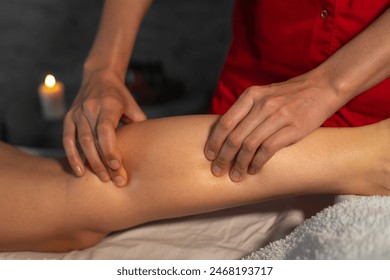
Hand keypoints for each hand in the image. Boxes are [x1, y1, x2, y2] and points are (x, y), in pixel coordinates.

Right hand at [63, 69, 146, 185]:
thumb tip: (148, 148)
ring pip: (81, 142)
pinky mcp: (69, 117)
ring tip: (102, 178)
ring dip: (90, 162)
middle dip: (103, 162)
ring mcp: (78, 113)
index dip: (110, 149)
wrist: (99, 76)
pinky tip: (79, 171)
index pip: (106, 130)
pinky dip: (72, 156)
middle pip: (93, 140)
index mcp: (108, 104)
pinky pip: (67, 139)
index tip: (118, 166)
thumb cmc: (120, 96)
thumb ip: (139, 125)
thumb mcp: (133, 106)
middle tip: (114, 180)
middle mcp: (90, 108)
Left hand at [205, 75, 340, 181]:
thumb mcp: (263, 95)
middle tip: (217, 170)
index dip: (214, 141)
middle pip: (234, 136)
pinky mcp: (293, 128)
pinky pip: (267, 149)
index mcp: (251, 95)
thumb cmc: (289, 95)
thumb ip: (246, 110)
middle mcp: (262, 105)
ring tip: (235, 175)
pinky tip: (253, 170)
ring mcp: (278, 116)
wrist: (322, 87)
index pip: (225, 121)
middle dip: (223, 157)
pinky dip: (257, 163)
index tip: (209, 155)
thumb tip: (227, 134)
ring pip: (249, 145)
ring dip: (239, 164)